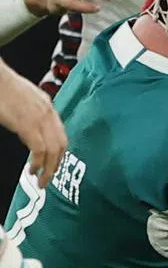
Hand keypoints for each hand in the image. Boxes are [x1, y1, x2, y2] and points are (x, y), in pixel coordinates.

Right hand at [0, 66, 66, 187]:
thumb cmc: (4, 88)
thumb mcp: (23, 100)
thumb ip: (30, 114)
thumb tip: (28, 131)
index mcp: (47, 106)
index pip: (61, 133)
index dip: (59, 152)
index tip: (53, 164)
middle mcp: (48, 112)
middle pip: (62, 143)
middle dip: (56, 164)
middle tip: (49, 177)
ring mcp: (40, 118)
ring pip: (54, 149)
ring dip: (49, 168)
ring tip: (42, 179)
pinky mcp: (28, 124)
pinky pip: (40, 148)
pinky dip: (38, 163)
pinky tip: (33, 170)